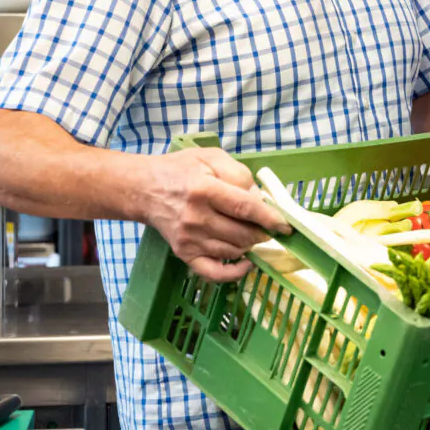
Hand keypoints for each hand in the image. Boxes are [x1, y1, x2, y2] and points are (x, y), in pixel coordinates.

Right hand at [141, 148, 290, 282]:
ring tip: (248, 232)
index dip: (269, 218)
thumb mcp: (211, 157)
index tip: (285, 226)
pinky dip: (235, 273)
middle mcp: (196, 217)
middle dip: (261, 231)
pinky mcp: (184, 254)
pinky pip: (214, 273)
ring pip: (234, 251)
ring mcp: (189, 239)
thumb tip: (259, 198)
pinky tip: (246, 262)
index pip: (244, 208)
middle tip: (262, 224)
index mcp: (204, 189)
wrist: (144, 189)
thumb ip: (239, 173)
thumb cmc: (181, 170)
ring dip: (249, 245)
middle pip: (242, 233)